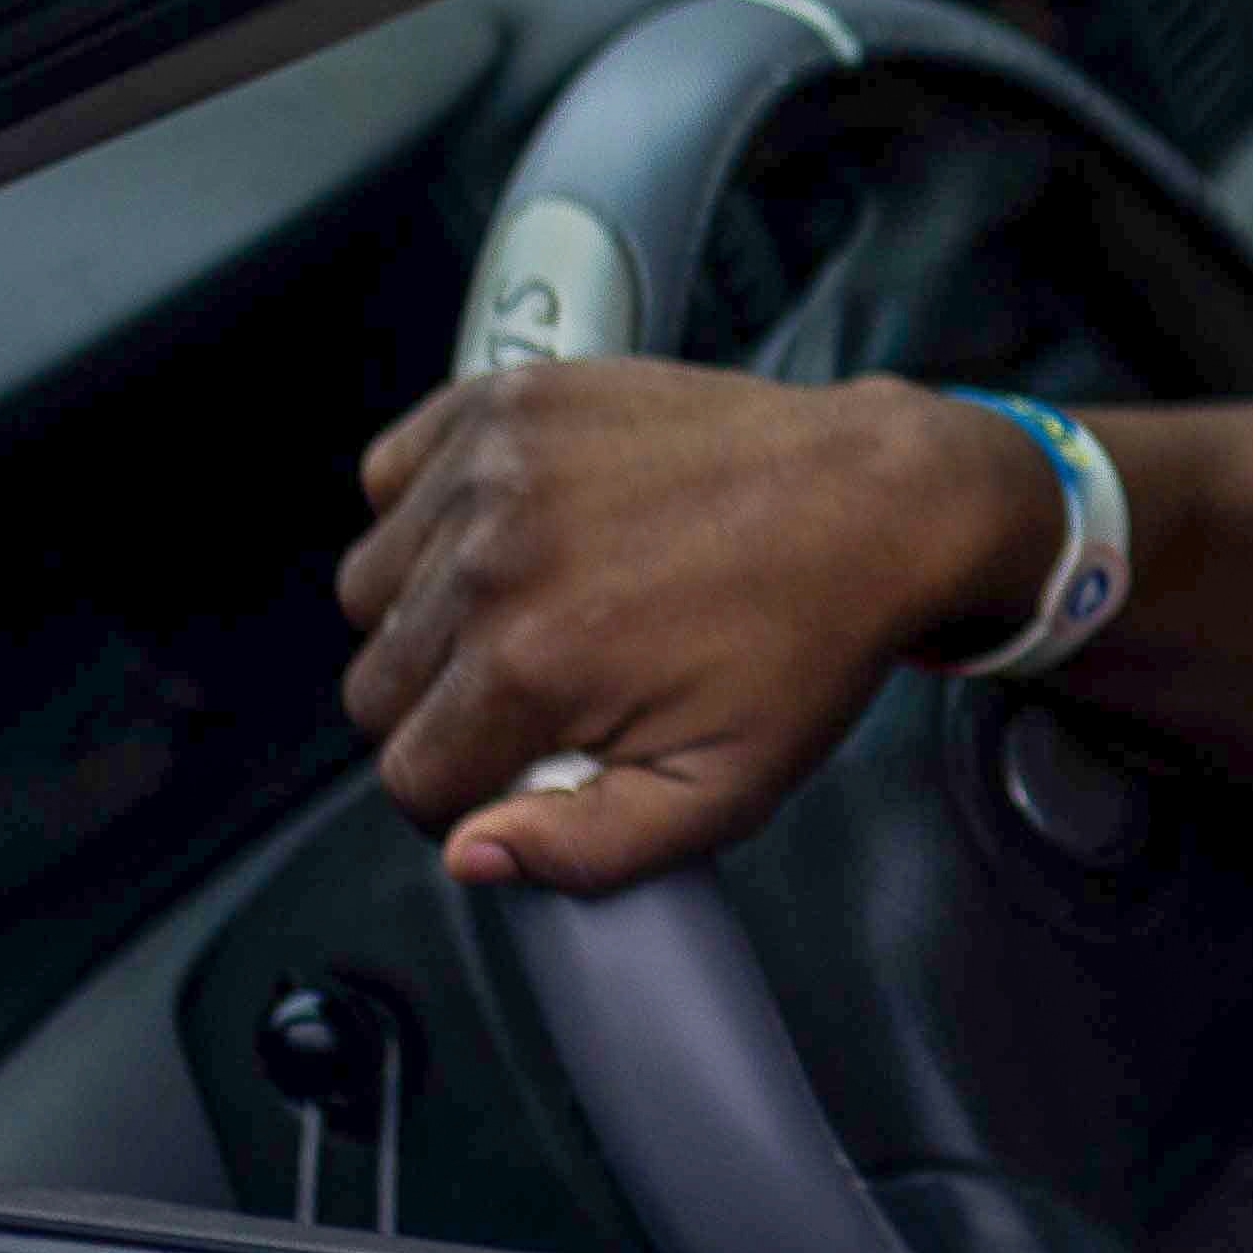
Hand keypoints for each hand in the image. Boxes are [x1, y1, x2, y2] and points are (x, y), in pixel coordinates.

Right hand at [338, 359, 1047, 895]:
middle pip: (379, 686)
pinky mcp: (509, 399)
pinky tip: (513, 531)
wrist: (879, 498)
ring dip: (431, 612)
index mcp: (532, 662)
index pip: (409, 775)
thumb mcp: (724, 788)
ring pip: (373, 588)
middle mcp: (492, 558)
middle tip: (546, 688)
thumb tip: (471, 853)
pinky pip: (393, 477)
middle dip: (450, 708)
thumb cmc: (810, 636)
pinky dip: (429, 510)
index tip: (526, 765)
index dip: (467, 790)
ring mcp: (493, 466)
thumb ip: (586, 849)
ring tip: (535, 606)